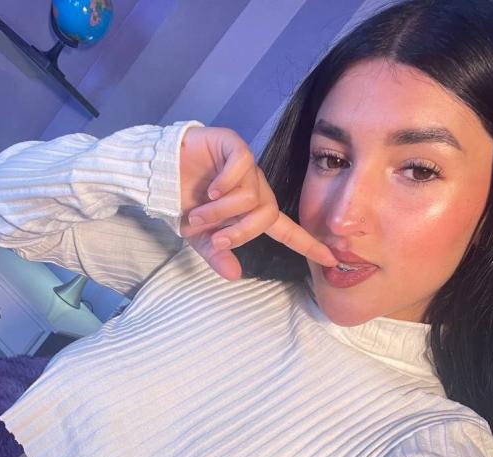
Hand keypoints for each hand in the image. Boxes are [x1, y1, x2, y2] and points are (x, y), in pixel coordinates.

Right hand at [179, 126, 337, 279]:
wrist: (159, 174)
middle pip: (267, 214)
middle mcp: (254, 187)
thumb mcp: (199, 237)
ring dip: (221, 211)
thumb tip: (234, 276)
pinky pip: (242, 165)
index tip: (332, 260)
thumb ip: (217, 254)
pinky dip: (226, 182)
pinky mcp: (233, 145)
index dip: (307, 244)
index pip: (286, 229)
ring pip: (250, 195)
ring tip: (198, 214)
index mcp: (250, 210)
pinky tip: (210, 189)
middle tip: (216, 240)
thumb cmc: (183, 202)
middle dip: (242, 232)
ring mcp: (245, 167)